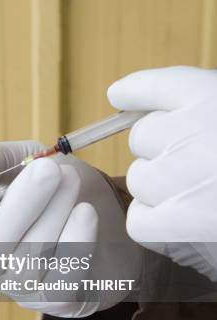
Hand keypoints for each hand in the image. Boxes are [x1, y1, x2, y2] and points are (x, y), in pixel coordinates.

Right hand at [0, 141, 142, 316]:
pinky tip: (85, 212)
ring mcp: (22, 286)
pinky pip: (62, 279)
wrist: (106, 210)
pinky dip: (75, 241)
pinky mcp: (59, 298)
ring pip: (29, 260)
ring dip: (54, 213)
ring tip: (71, 179)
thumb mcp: (21, 158)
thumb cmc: (52, 184)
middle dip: (19, 206)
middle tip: (47, 169)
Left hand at [108, 66, 216, 278]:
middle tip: (200, 165)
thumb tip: (152, 114)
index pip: (155, 86)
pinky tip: (183, 221)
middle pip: (142, 138)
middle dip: (163, 151)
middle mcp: (186, 129)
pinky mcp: (177, 218)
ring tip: (203, 195)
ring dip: (162, 189)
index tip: (120, 96)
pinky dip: (155, 224)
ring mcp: (177, 174)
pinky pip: (139, 220)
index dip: (134, 91)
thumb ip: (208, 108)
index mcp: (209, 95)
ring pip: (139, 179)